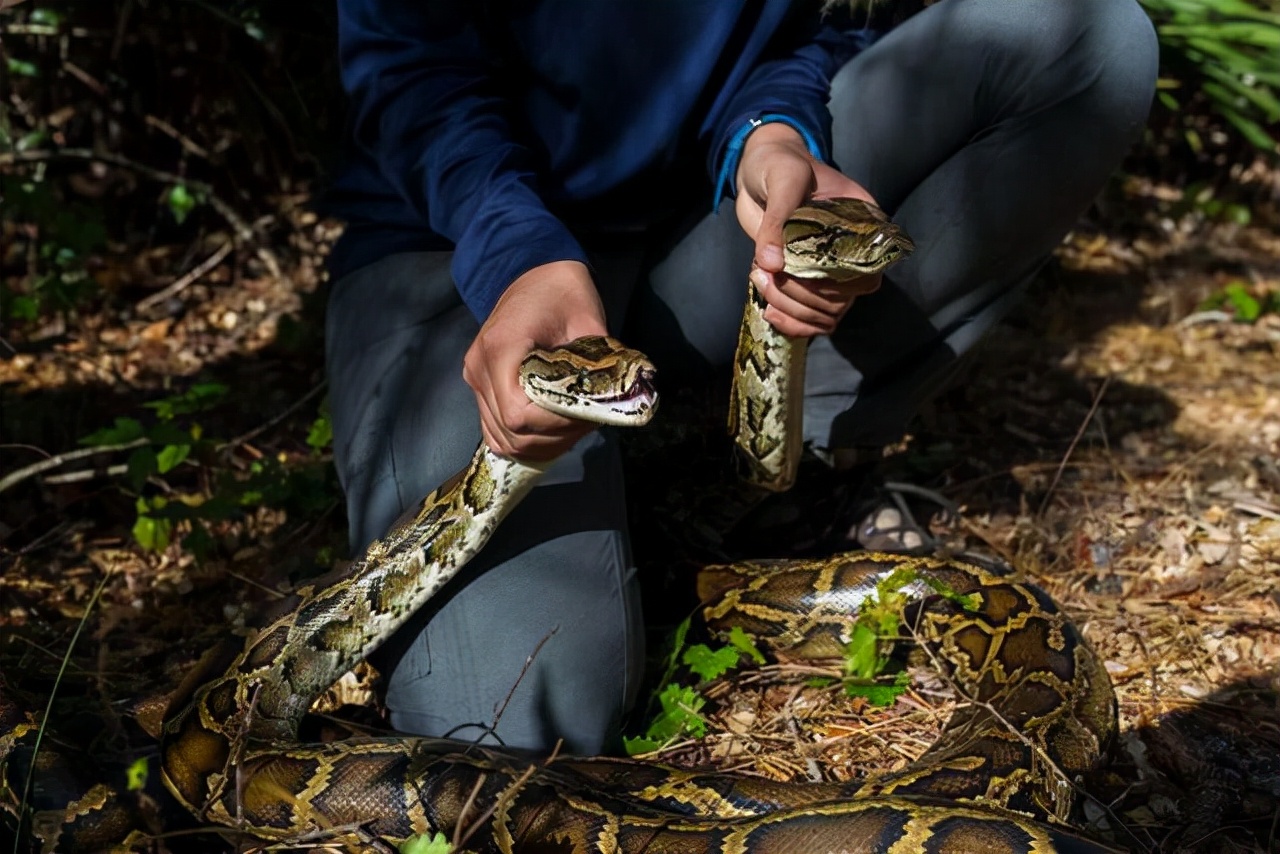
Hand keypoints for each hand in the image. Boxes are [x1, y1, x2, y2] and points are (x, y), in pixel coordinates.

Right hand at [462, 260, 606, 460]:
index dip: (554, 425)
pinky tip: (553, 432)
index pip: (519, 414)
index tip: (587, 414)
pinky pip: (495, 430)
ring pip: (502, 438)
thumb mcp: (588, 322)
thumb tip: (614, 406)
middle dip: (555, 438)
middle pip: (511, 433)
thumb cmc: (564, 292)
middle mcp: (479, 368)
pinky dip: (524, 440)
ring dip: (541, 443)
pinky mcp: (480, 386)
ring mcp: (476, 379)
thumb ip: (597, 367)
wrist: (535, 273)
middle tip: (589, 423)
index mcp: (501, 348)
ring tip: (574, 428)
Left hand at [734, 123, 882, 336]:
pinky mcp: (807, 283)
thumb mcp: (783, 180)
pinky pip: (812, 319)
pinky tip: (770, 311)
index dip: (840, 282)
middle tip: (763, 273)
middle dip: (802, 295)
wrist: (759, 173)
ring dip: (791, 308)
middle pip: (844, 297)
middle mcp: (852, 251)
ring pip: (827, 313)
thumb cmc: (779, 165)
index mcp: (862, 222)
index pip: (870, 268)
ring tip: (759, 280)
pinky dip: (792, 323)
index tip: (800, 268)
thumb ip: (778, 218)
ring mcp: (830, 270)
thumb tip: (772, 263)